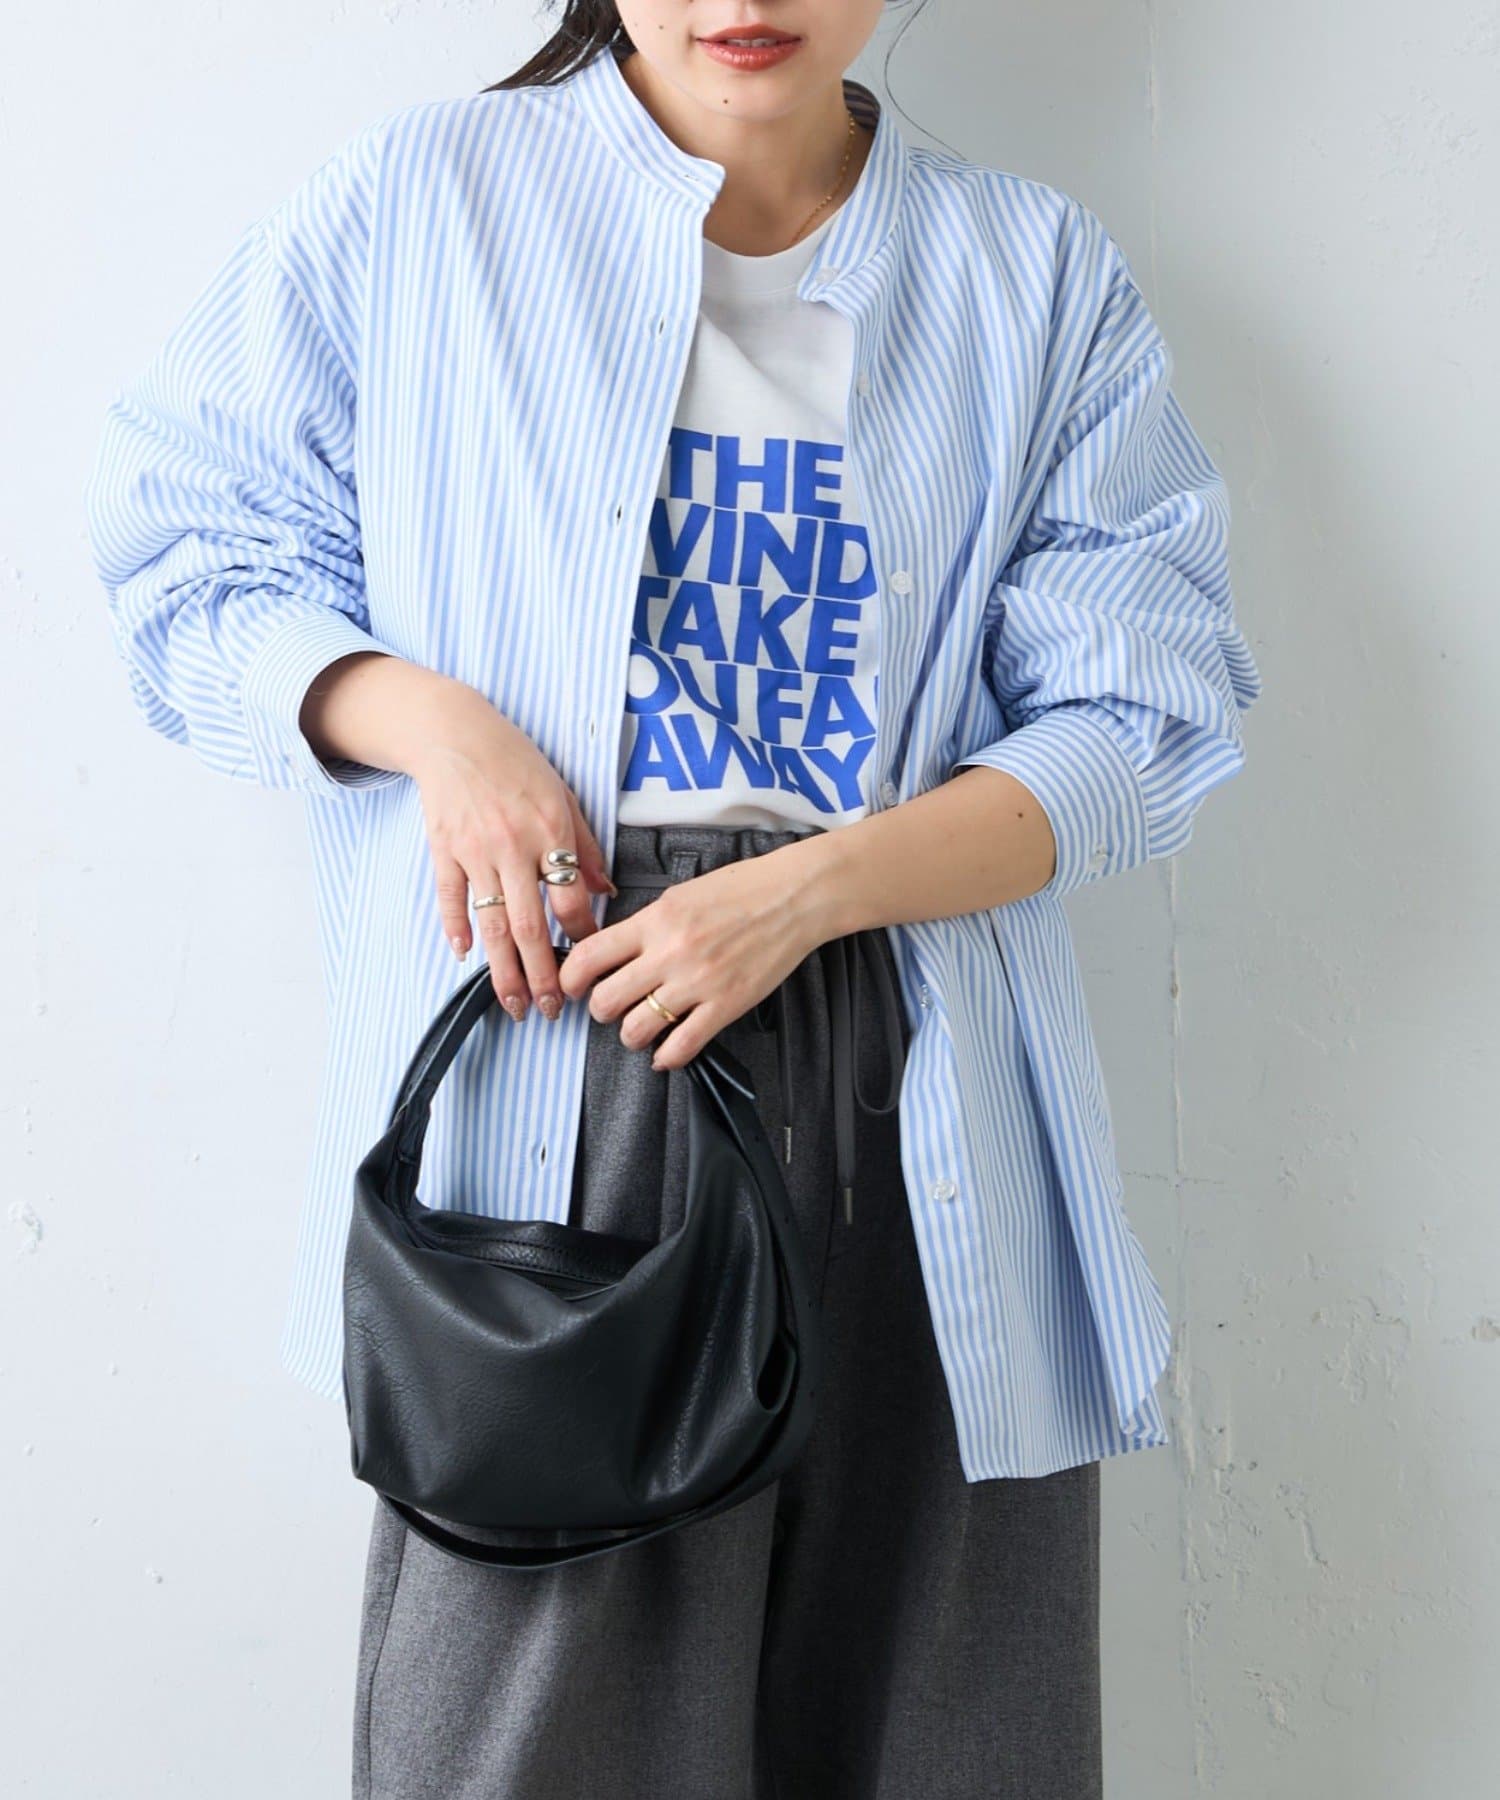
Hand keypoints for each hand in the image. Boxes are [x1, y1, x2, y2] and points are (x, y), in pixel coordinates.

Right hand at [408, 685, 613, 1021]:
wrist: (456, 733)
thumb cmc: (516, 763)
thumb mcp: (563, 796)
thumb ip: (586, 848)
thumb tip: (609, 893)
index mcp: (550, 832)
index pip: (571, 900)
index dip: (583, 937)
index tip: (589, 963)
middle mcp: (513, 846)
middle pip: (529, 926)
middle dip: (543, 975)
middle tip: (552, 1010)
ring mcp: (475, 851)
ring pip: (490, 924)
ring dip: (503, 970)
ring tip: (514, 1003)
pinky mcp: (443, 850)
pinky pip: (450, 899)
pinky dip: (455, 929)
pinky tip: (464, 956)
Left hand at [556, 848, 828, 1070]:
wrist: (792, 897)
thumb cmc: (741, 890)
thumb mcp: (679, 895)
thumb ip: (645, 925)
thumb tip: (615, 952)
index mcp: (654, 921)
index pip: (589, 957)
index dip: (570, 979)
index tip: (573, 986)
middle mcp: (670, 953)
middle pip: (606, 1000)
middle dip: (600, 1010)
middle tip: (609, 1007)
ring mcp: (698, 983)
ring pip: (636, 1029)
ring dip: (630, 1035)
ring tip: (639, 1029)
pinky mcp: (726, 1005)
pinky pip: (682, 1046)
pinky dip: (666, 1057)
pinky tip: (665, 1052)